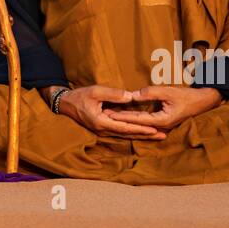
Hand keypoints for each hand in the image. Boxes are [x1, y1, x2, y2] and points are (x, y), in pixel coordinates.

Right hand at [42, 84, 168, 139]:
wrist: (65, 104)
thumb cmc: (80, 96)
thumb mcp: (96, 92)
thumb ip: (113, 94)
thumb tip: (130, 97)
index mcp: (102, 122)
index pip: (126, 127)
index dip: (141, 129)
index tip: (155, 129)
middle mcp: (104, 130)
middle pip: (129, 134)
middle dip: (146, 135)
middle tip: (163, 136)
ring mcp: (103, 131)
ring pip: (126, 135)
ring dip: (141, 135)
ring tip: (157, 135)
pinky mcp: (103, 128)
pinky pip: (121, 132)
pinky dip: (133, 132)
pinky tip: (142, 132)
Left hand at [105, 84, 221, 133]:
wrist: (202, 102)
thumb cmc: (186, 96)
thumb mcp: (168, 91)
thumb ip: (150, 93)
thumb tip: (133, 95)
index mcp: (161, 121)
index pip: (136, 119)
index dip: (122, 115)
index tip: (108, 112)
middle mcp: (160, 126)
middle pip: (136, 124)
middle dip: (120, 120)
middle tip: (104, 114)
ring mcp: (161, 126)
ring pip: (140, 125)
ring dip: (126, 121)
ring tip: (111, 116)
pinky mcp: (162, 122)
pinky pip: (145, 123)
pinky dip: (134, 121)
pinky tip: (126, 118)